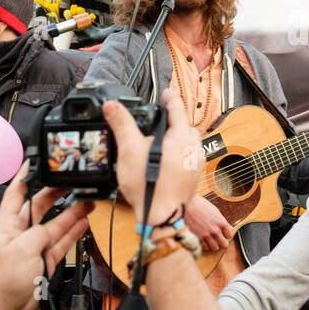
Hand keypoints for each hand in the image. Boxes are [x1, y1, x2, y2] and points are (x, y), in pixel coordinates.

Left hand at [0, 166, 90, 309]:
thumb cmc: (3, 282)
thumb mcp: (21, 249)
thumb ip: (39, 233)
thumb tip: (52, 226)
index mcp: (5, 225)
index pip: (15, 193)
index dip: (24, 177)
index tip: (35, 162)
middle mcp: (19, 232)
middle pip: (39, 206)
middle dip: (56, 193)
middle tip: (73, 183)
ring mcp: (34, 246)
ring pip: (55, 224)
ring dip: (71, 213)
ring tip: (88, 202)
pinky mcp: (45, 259)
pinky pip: (62, 241)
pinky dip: (73, 232)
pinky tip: (83, 222)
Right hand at [104, 89, 201, 224]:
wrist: (161, 216)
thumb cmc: (148, 185)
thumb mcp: (129, 150)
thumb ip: (122, 124)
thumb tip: (112, 106)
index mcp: (181, 137)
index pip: (177, 109)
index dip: (169, 99)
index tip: (166, 94)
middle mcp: (193, 148)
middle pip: (186, 125)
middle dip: (175, 120)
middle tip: (162, 119)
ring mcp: (195, 163)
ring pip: (190, 142)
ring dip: (179, 137)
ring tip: (164, 140)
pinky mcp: (194, 177)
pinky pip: (190, 157)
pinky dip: (180, 153)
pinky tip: (168, 160)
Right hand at [185, 195, 232, 252]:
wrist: (185, 206)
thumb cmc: (199, 205)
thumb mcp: (214, 210)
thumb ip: (221, 220)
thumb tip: (229, 227)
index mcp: (220, 222)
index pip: (228, 234)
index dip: (226, 235)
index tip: (224, 234)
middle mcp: (214, 230)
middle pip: (223, 244)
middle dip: (222, 243)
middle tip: (220, 242)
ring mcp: (205, 235)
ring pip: (214, 247)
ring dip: (214, 246)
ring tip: (211, 242)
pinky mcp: (197, 238)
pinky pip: (204, 247)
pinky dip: (205, 246)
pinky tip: (204, 241)